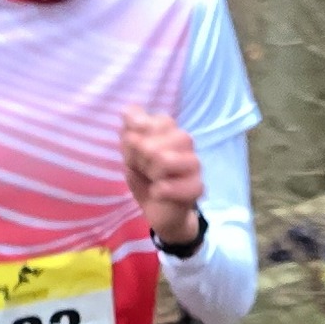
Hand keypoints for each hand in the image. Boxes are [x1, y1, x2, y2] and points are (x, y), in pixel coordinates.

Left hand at [120, 109, 202, 247]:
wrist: (157, 210)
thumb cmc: (144, 177)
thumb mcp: (130, 153)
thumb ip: (129, 130)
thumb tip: (127, 112)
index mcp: (169, 130)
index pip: (156, 120)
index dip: (138, 135)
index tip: (133, 147)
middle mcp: (185, 142)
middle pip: (156, 139)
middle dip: (141, 157)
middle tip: (143, 168)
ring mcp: (194, 164)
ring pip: (165, 159)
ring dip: (151, 172)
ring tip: (152, 179)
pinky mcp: (197, 187)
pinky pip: (173, 185)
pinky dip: (160, 191)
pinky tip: (158, 193)